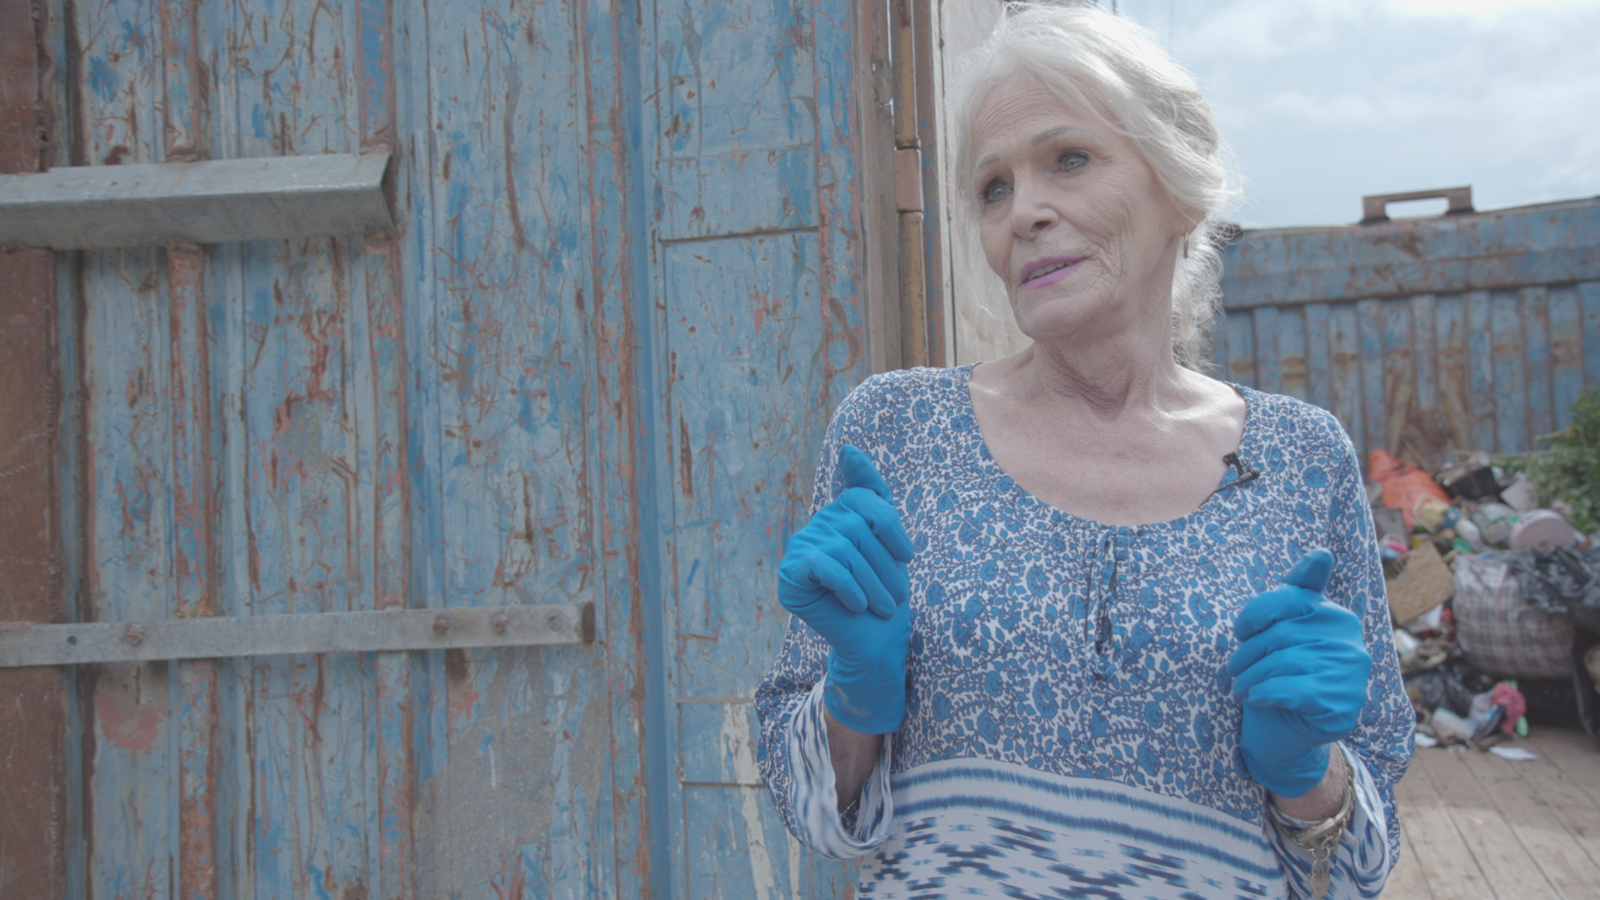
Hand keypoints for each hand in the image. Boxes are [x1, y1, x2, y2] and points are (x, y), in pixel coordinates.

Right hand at [778, 445, 914, 733]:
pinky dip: (849, 588)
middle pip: (859, 523)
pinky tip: (857, 606)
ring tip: (881, 607)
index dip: (890, 524)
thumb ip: (871, 494)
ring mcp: (800, 548)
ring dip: (873, 583)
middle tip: (896, 596)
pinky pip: (827, 567)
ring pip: (846, 548)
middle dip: (886, 563)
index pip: (864, 495)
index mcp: (840, 514)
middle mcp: (818, 525)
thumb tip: (847, 447)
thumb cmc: (884, 595)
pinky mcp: (790, 574)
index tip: (906, 556)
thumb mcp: (889, 542)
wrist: (872, 644)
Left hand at [1228, 549, 1372, 797]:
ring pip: (1283, 662)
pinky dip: (1265, 694)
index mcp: (1332, 614)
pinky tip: (1259, 699)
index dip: (1257, 612)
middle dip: (1246, 653)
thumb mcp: (1277, 634)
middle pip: (1280, 632)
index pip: (1291, 595)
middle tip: (1235, 670)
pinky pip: (1291, 689)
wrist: (1286, 733)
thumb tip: (1322, 552)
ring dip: (1250, 678)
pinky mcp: (1343, 703)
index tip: (1243, 629)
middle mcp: (1348, 638)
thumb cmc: (1275, 676)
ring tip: (1243, 688)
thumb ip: (1289, 598)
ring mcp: (1350, 672)